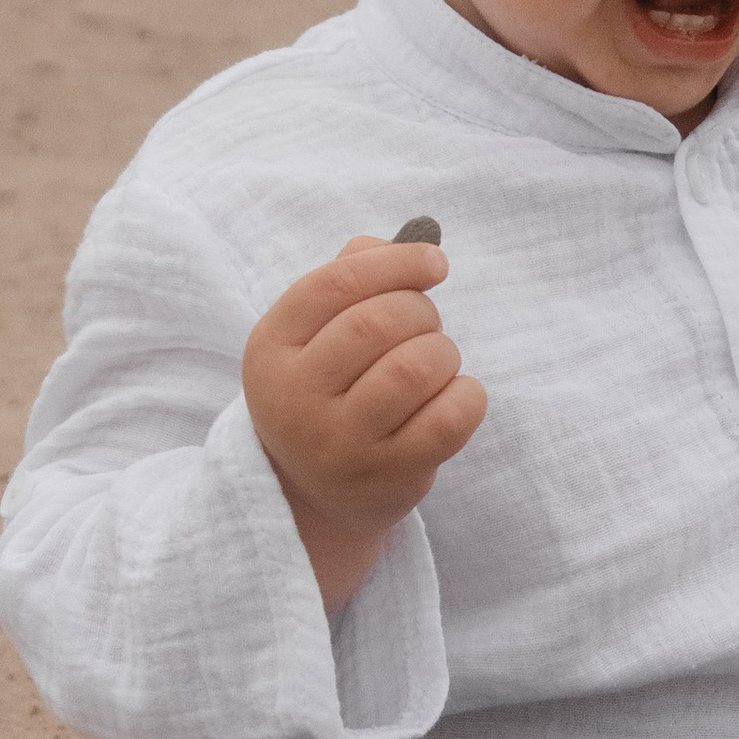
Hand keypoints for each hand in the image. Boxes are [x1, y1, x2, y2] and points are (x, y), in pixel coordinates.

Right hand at [243, 237, 485, 613]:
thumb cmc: (326, 390)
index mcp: (271, 349)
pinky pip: (450, 418)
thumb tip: (407, 244)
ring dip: (443, 353)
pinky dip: (467, 395)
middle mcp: (295, 399)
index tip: (435, 263)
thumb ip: (351, 276)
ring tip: (435, 364)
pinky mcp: (387, 479)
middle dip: (422, 311)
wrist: (310, 494)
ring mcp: (339, 445)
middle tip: (426, 326)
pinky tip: (454, 396)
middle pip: (379, 323)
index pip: (335, 284)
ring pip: (415, 368)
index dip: (395, 263)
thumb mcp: (313, 335)